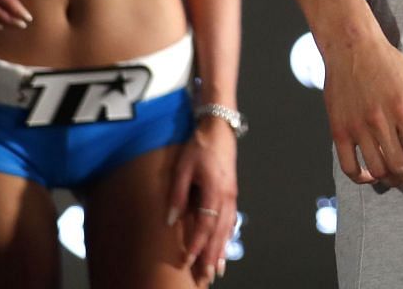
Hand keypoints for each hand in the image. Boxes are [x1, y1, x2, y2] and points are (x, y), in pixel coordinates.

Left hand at [167, 118, 238, 281]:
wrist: (219, 129)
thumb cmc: (200, 146)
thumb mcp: (183, 167)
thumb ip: (177, 194)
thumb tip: (170, 219)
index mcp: (214, 189)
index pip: (206, 223)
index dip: (197, 243)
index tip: (188, 259)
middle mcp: (226, 195)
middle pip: (220, 231)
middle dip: (213, 253)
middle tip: (208, 274)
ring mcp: (232, 194)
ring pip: (228, 227)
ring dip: (222, 248)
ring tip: (217, 267)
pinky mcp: (232, 192)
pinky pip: (231, 219)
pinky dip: (228, 235)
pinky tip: (225, 245)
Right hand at [325, 36, 402, 188]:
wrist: (352, 48)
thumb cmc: (388, 65)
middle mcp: (379, 121)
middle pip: (400, 166)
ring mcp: (357, 127)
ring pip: (377, 170)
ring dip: (393, 181)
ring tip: (400, 178)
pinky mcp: (339, 131)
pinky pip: (349, 166)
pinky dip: (362, 178)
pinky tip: (373, 175)